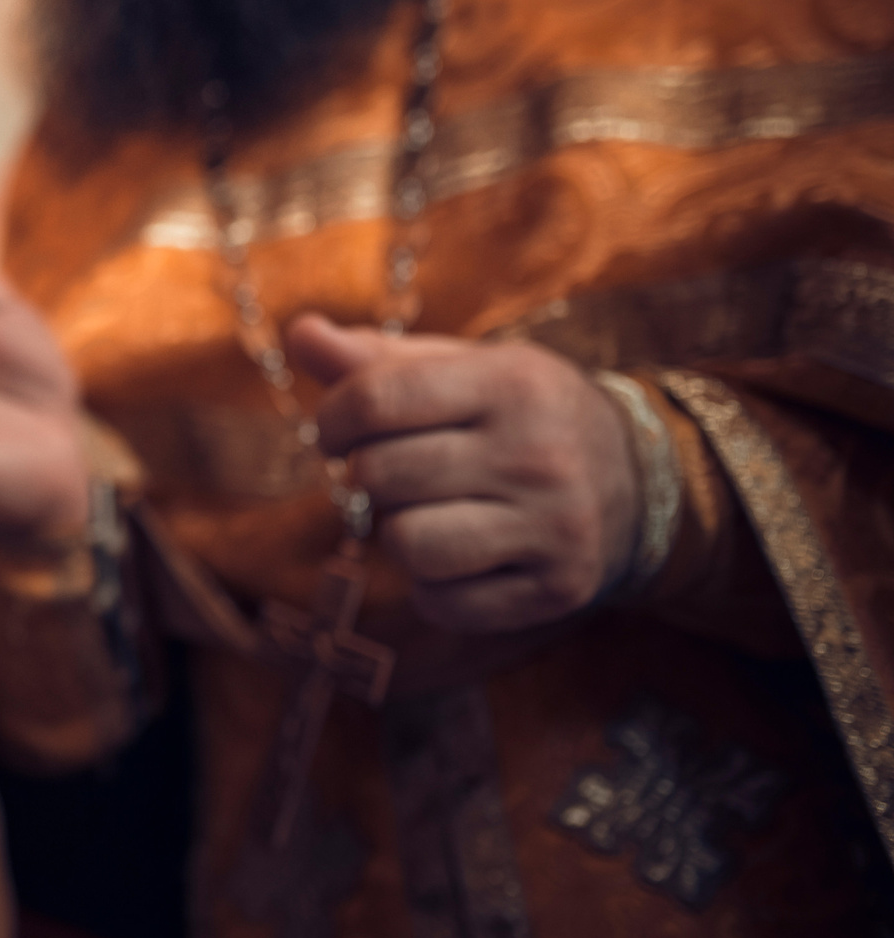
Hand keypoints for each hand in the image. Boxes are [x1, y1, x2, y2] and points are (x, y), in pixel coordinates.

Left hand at [286, 315, 640, 632]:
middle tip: (387, 472)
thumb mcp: (461, 369)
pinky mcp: (556, 589)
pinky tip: (459, 557)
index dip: (331, 420)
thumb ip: (375, 358)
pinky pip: (443, 604)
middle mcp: (538, 454)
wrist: (636, 479)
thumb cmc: (515, 415)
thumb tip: (300, 333)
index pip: (375, 399)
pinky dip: (432, 587)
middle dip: (364, 476)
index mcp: (509, 383)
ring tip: (424, 513)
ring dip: (396, 534)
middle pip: (380, 475)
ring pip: (408, 546)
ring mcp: (554, 527)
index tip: (335, 432)